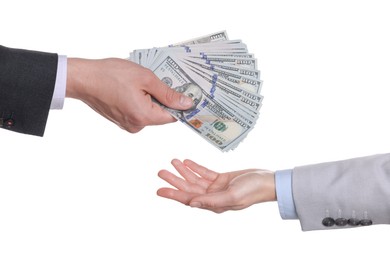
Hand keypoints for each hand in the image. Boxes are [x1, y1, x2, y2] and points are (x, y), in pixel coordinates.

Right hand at [66, 58, 192, 132]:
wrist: (83, 78)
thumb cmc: (111, 75)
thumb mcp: (145, 78)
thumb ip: (168, 93)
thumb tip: (186, 104)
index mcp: (144, 117)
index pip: (172, 116)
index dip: (180, 105)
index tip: (186, 94)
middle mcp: (136, 126)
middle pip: (161, 114)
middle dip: (163, 98)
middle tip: (158, 80)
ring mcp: (127, 125)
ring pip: (149, 112)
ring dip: (150, 98)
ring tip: (140, 83)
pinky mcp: (121, 120)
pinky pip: (138, 111)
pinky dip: (140, 100)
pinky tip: (132, 88)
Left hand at [157, 159, 275, 212]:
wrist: (267, 181)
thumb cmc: (252, 190)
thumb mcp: (232, 196)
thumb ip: (211, 200)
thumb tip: (192, 204)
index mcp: (213, 204)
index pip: (188, 199)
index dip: (173, 194)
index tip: (159, 190)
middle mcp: (212, 197)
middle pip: (188, 188)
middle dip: (174, 180)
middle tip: (161, 172)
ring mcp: (216, 188)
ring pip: (195, 179)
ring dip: (183, 171)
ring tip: (172, 162)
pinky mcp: (221, 179)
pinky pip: (204, 172)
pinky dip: (195, 167)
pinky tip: (186, 161)